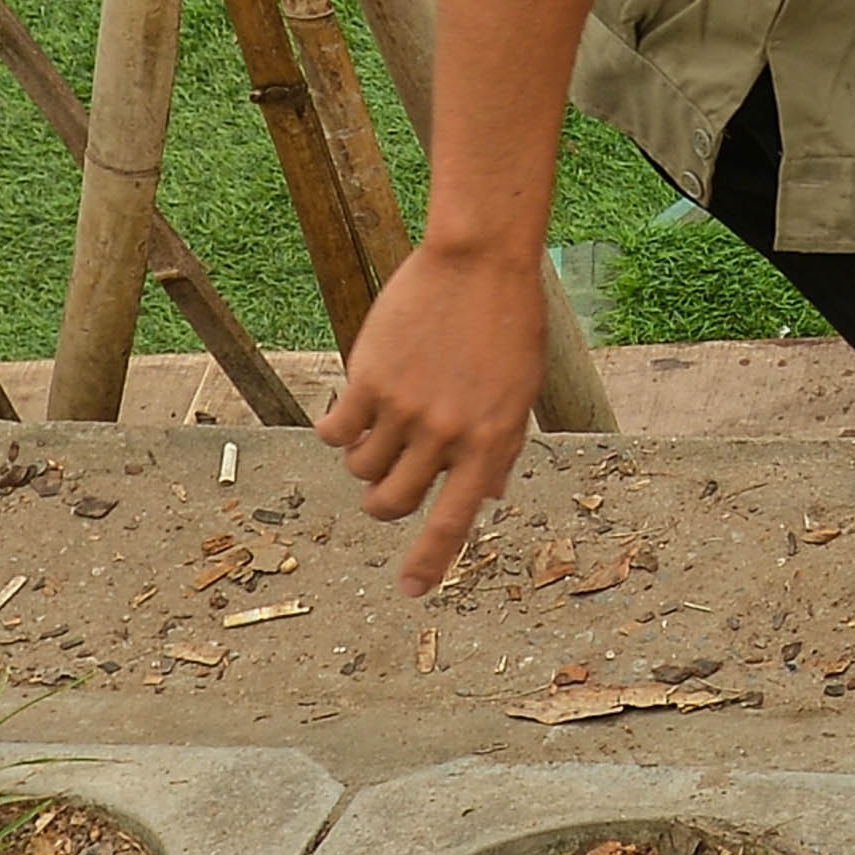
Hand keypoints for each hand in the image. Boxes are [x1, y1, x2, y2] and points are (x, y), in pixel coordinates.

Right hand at [324, 235, 555, 593]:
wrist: (480, 261)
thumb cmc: (507, 325)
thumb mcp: (519, 393)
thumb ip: (499, 448)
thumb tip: (485, 498)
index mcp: (492, 443)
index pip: (454, 521)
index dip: (430, 563)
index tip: (409, 592)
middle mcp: (447, 435)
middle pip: (393, 502)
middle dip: (384, 502)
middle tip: (385, 483)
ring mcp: (406, 409)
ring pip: (361, 468)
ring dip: (364, 458)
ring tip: (381, 424)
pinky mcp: (367, 380)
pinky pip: (335, 432)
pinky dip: (337, 429)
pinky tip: (351, 407)